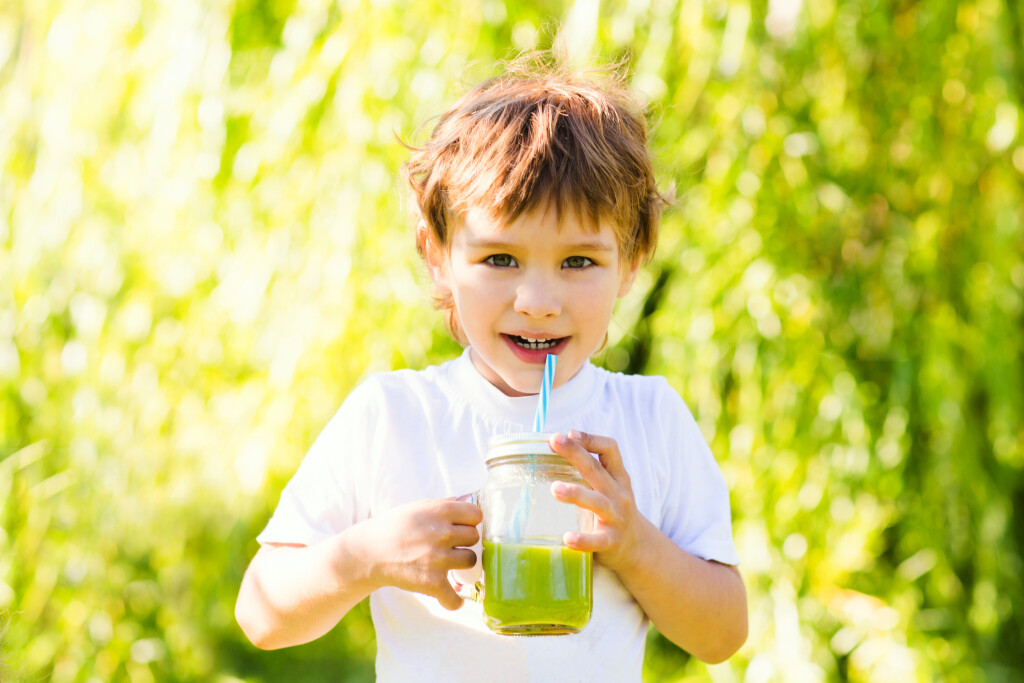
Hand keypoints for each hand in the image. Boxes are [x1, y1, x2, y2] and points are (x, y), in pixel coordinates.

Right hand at [364, 498, 481, 609]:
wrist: (369, 551)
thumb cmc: (394, 527)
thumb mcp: (418, 507)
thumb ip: (445, 503)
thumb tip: (469, 498)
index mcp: (440, 511)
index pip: (476, 515)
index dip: (470, 521)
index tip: (461, 527)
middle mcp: (442, 533)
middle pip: (474, 537)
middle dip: (463, 541)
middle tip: (449, 545)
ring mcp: (438, 559)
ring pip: (470, 561)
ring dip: (460, 565)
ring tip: (446, 564)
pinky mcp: (431, 582)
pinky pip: (455, 597)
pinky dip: (454, 601)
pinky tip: (451, 597)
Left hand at [548, 430, 645, 573]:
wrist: (637, 547)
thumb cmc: (615, 510)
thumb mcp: (610, 487)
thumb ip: (591, 470)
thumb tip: (560, 444)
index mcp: (618, 477)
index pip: (610, 449)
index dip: (590, 439)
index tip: (569, 433)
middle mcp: (618, 494)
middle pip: (596, 469)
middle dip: (575, 453)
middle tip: (554, 441)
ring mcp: (616, 517)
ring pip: (596, 502)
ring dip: (575, 494)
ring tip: (554, 488)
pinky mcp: (611, 541)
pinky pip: (597, 540)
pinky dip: (582, 539)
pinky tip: (567, 538)